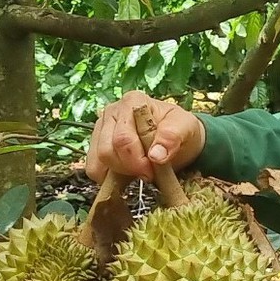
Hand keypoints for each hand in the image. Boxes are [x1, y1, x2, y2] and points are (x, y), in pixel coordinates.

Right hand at [84, 91, 205, 183]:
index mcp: (132, 102)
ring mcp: (101, 128)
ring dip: (119, 173)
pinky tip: (126, 173)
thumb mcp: (186, 128)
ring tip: (138, 171)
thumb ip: (173, 137)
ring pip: (98, 161)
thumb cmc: (181, 130)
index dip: (137, 160)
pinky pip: (93, 168)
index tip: (154, 169)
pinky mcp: (96, 145)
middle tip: (149, 172)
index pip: (123, 138)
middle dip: (129, 168)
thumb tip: (155, 155)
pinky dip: (108, 178)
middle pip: (107, 151)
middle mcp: (112, 111)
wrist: (179, 138)